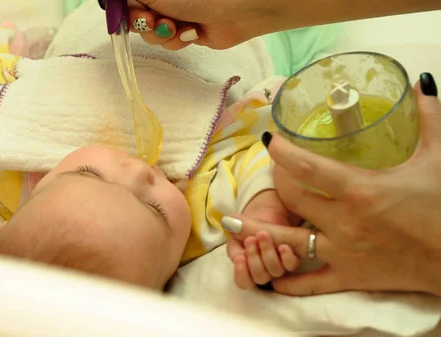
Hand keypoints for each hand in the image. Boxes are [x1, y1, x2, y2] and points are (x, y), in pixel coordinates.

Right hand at [126, 0, 280, 49]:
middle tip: (154, 21)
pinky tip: (192, 32)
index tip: (129, 17)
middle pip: (136, 18)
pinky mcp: (188, 32)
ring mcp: (176, 14)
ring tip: (177, 27)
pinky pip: (171, 43)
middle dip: (144, 23)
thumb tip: (113, 2)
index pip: (127, 2)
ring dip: (162, 34)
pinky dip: (178, 40)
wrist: (241, 9)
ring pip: (153, 34)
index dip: (125, 12)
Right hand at [225, 190, 300, 288]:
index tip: (240, 257)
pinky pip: (291, 265)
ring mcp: (277, 266)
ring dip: (268, 253)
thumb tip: (229, 224)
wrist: (269, 216)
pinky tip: (283, 246)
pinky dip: (287, 257)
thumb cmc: (251, 223)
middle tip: (250, 239)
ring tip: (264, 234)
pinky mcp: (290, 260)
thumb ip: (235, 229)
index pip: (243, 282)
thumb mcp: (239, 225)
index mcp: (244, 266)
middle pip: (259, 278)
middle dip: (254, 259)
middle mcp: (261, 271)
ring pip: (274, 272)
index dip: (242, 273)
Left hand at [227, 74, 440, 295]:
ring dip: (259, 232)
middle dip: (276, 180)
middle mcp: (342, 220)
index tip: (269, 139)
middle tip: (273, 171)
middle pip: (291, 197)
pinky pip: (309, 283)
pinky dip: (288, 282)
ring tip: (233, 223)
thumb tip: (422, 83)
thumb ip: (430, 120)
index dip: (280, 150)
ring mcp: (341, 251)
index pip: (305, 166)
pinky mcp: (347, 276)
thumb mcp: (438, 160)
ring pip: (288, 240)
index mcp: (359, 189)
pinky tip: (270, 276)